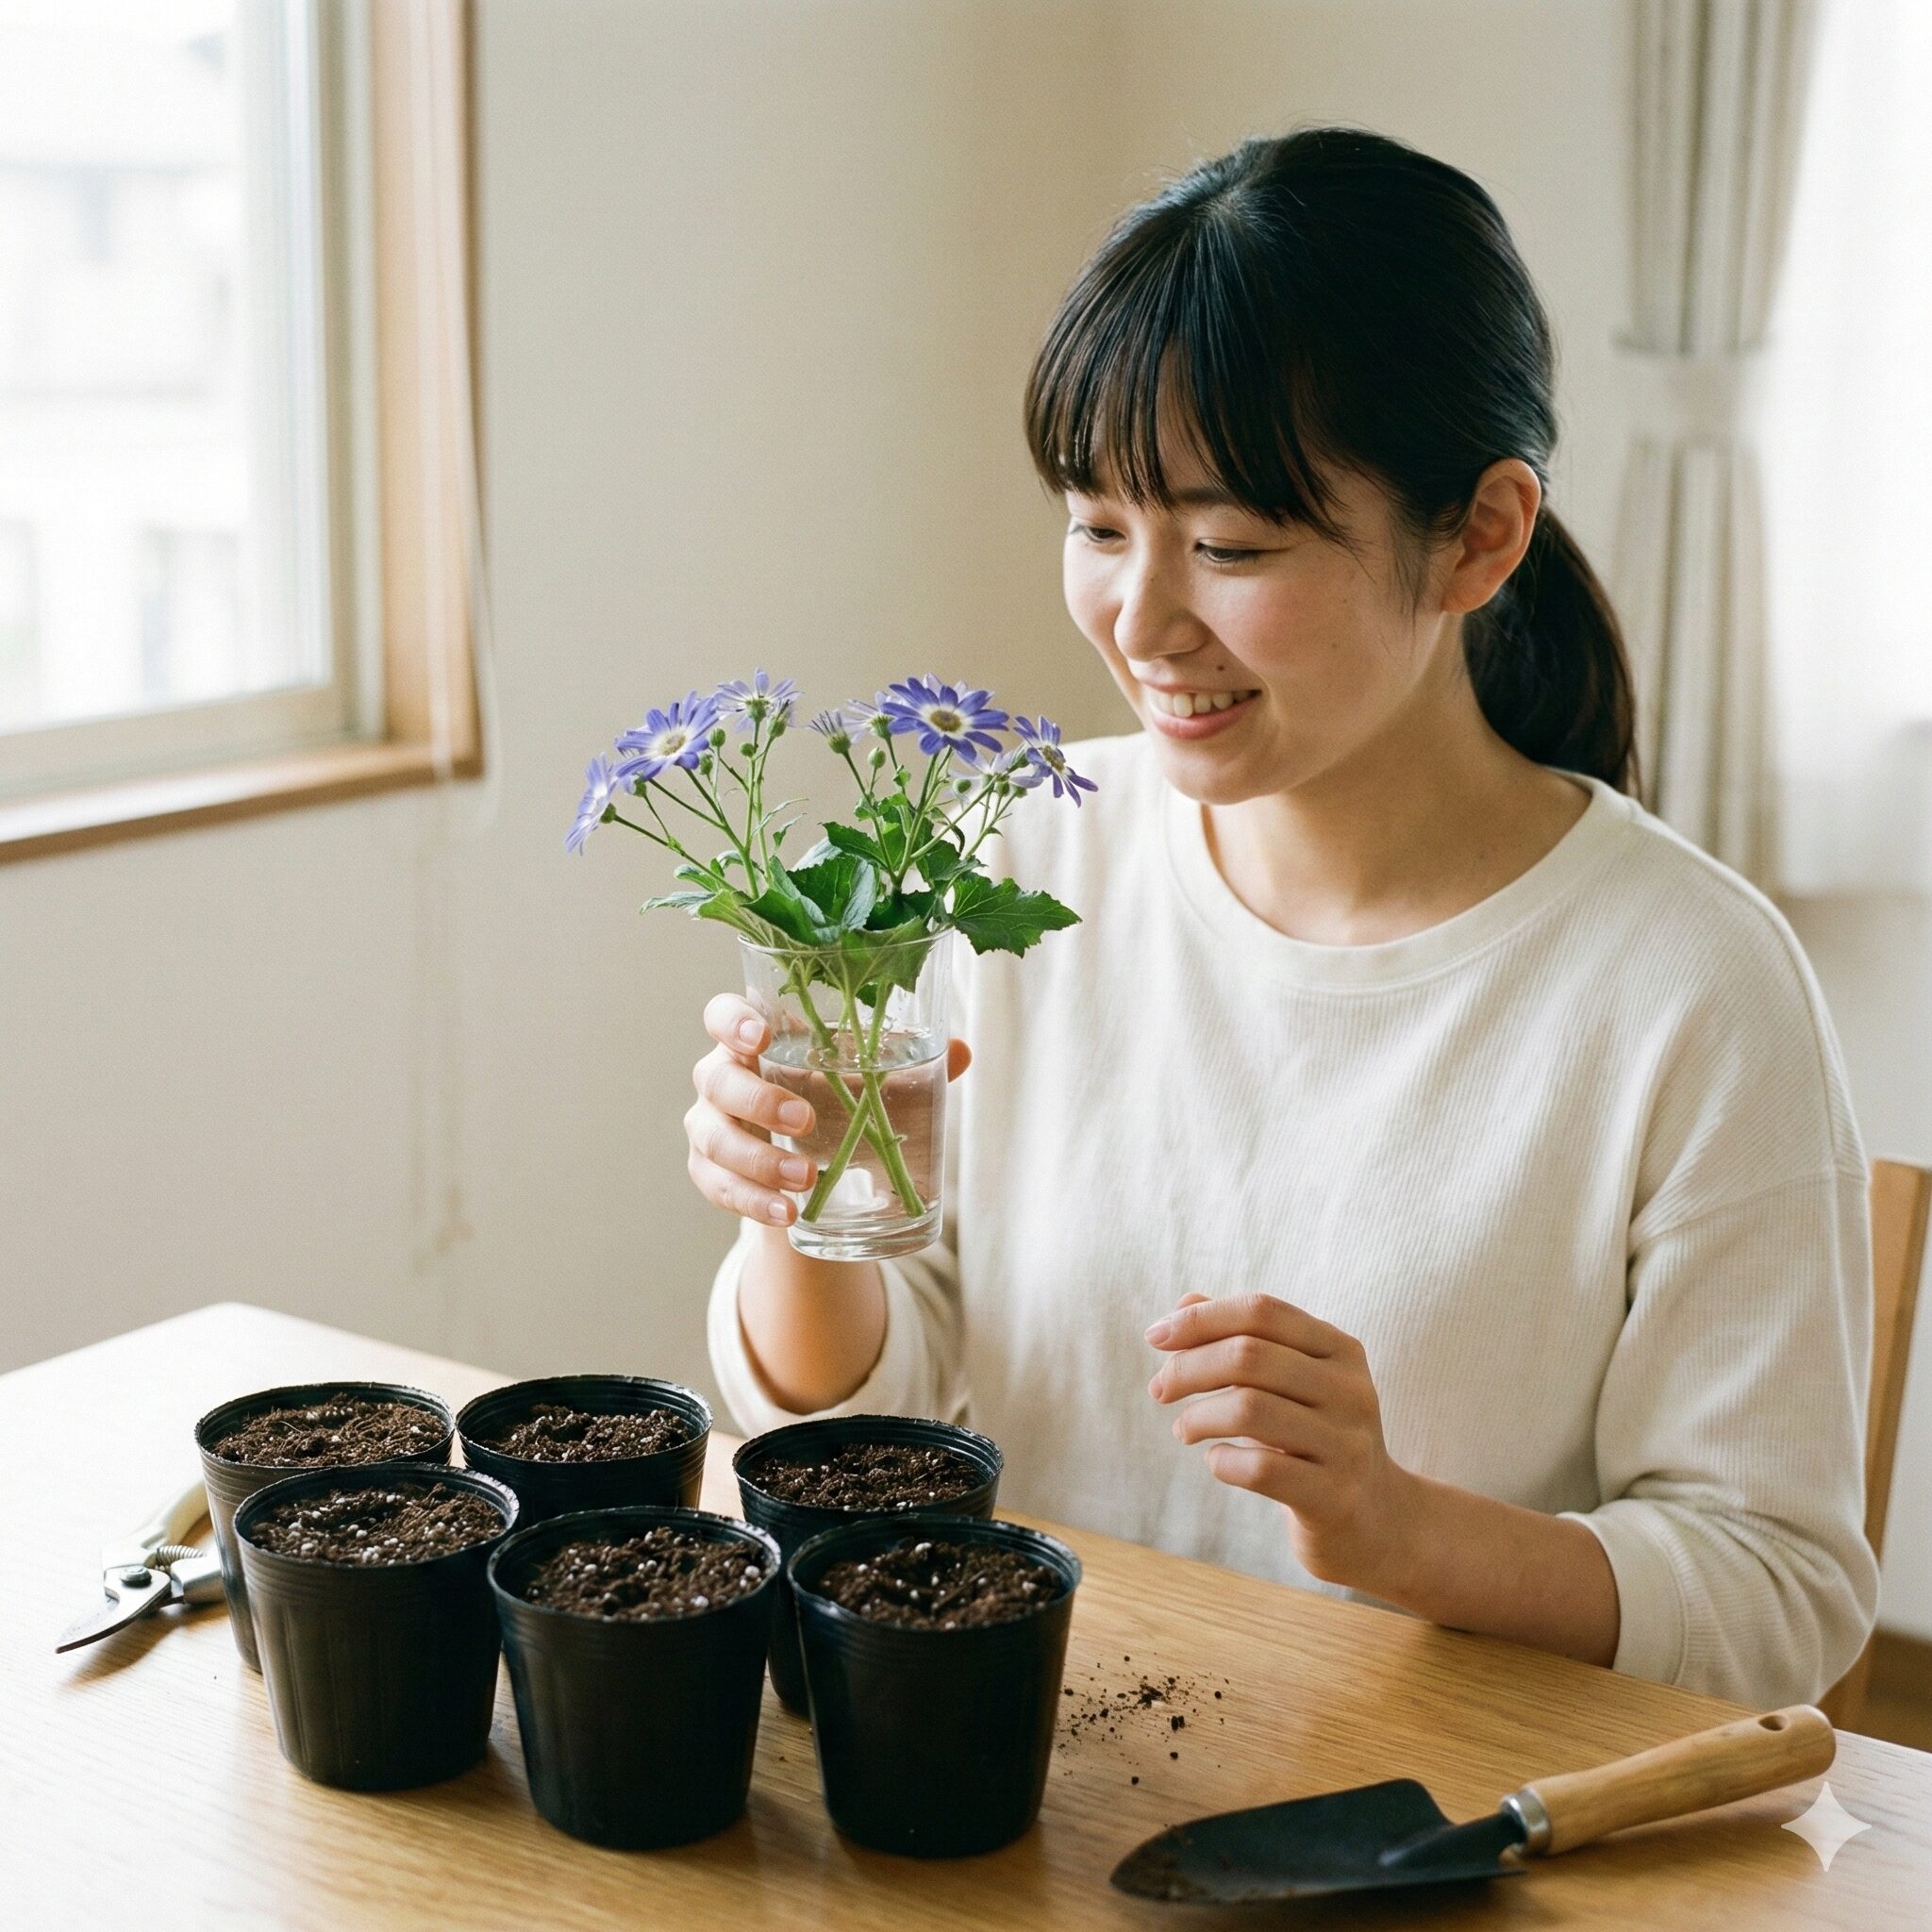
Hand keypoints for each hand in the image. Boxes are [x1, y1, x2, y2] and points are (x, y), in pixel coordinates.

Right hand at [685, 994, 971, 1228]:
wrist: (808, 1163)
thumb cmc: (832, 1099)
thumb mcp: (865, 1081)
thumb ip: (907, 1064)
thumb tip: (962, 1050)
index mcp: (754, 1041)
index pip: (721, 1016)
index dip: (732, 1022)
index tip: (761, 1037)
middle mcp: (721, 1078)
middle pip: (716, 1079)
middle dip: (758, 1100)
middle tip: (805, 1118)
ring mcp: (710, 1127)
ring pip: (715, 1139)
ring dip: (760, 1161)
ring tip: (806, 1178)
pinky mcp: (710, 1174)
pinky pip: (719, 1188)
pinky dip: (754, 1202)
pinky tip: (788, 1213)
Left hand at [1145, 1290, 1419, 1596]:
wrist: (1378, 1523)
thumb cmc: (1316, 1441)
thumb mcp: (1290, 1383)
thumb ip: (1242, 1339)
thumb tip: (1183, 1302)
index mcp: (1340, 1349)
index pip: (1261, 1311)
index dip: (1201, 1318)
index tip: (1155, 1336)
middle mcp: (1351, 1390)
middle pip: (1249, 1355)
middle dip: (1188, 1368)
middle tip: (1160, 1389)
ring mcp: (1347, 1444)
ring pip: (1249, 1408)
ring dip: (1197, 1416)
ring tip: (1184, 1429)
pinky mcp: (1335, 1497)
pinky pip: (1259, 1468)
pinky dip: (1221, 1461)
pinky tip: (1217, 1461)